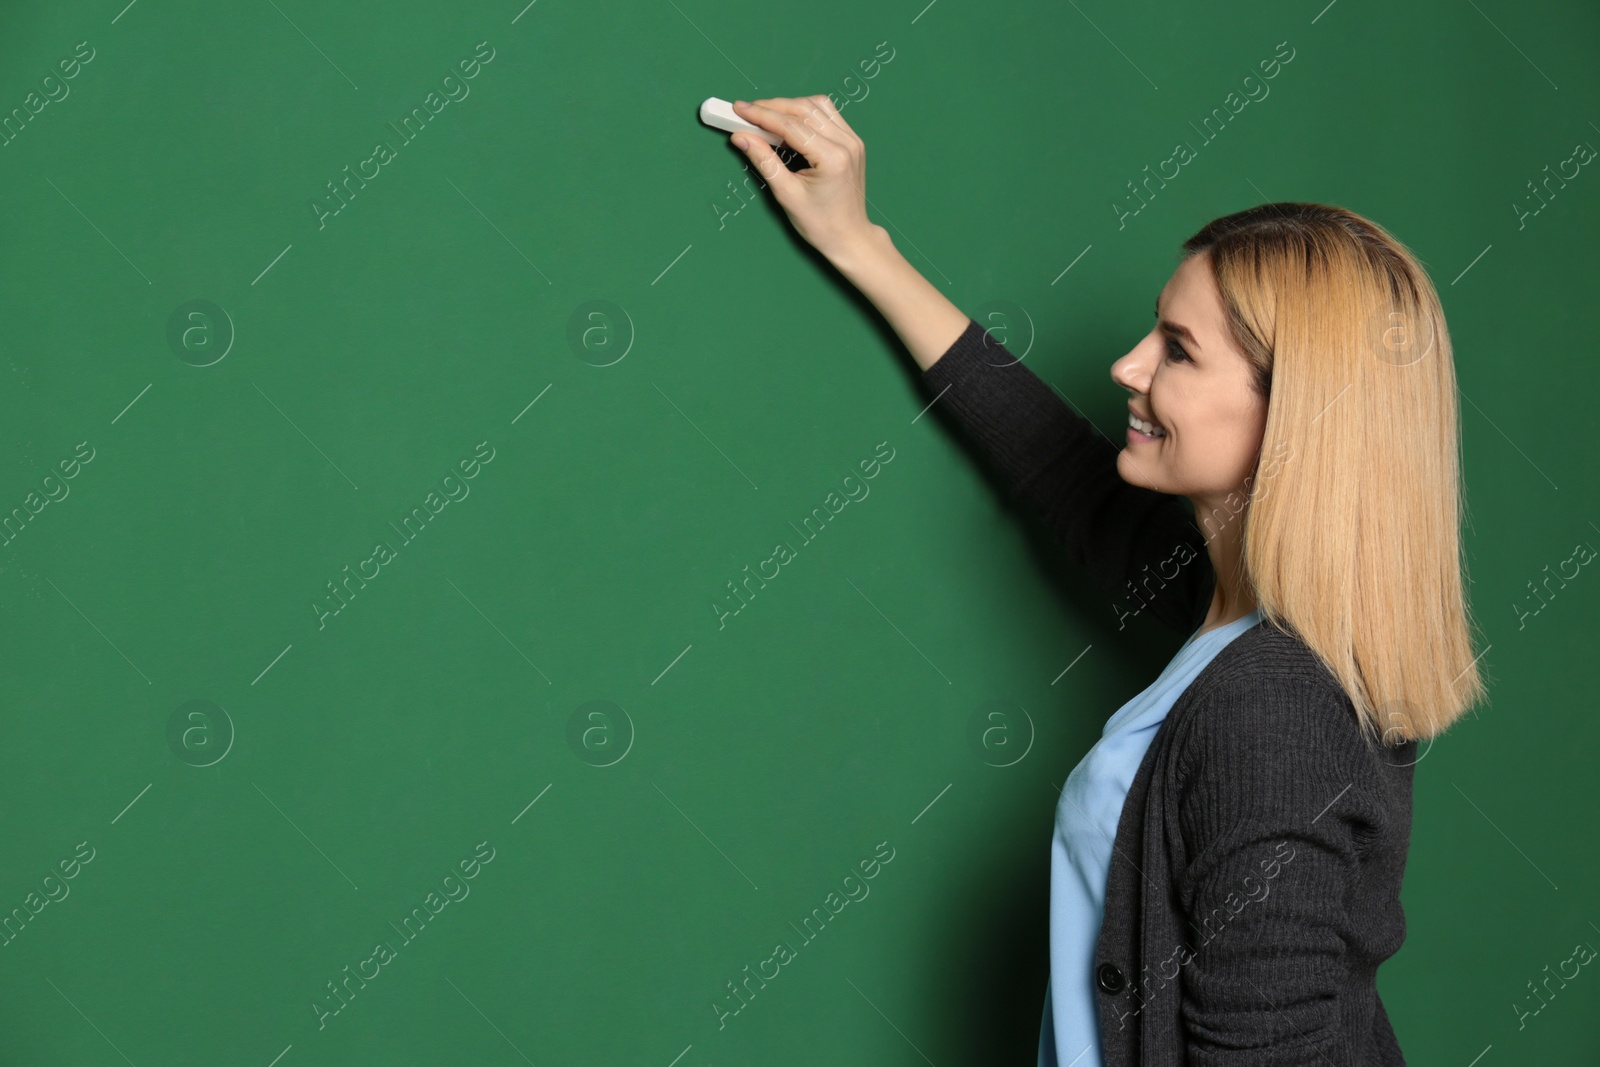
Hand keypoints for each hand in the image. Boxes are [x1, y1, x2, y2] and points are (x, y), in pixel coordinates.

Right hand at [728, 96, 874, 262]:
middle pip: (804, 109)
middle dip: (772, 107)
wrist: (849, 236)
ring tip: (765, 116)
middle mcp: (846, 144)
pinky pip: (827, 114)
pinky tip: (789, 121)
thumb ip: (764, 161)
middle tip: (747, 111)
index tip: (739, 109)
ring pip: (816, 105)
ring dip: (789, 106)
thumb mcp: (786, 194)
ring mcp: (852, 140)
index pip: (791, 125)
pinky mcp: (852, 141)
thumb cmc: (821, 224)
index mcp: (832, 158)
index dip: (761, 115)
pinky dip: (805, 112)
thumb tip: (741, 137)